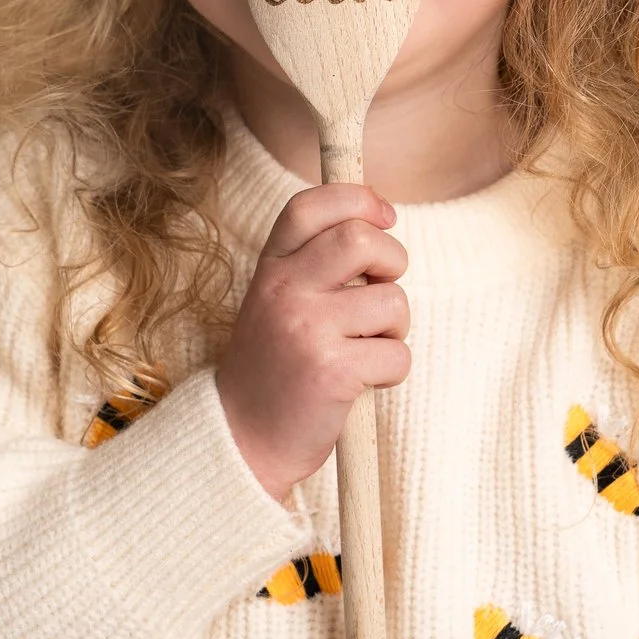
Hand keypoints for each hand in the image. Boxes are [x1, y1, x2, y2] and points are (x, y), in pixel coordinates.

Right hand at [215, 183, 410, 504]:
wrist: (241, 439)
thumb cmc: (274, 368)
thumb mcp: (276, 301)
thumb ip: (312, 262)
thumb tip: (380, 221)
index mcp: (270, 269)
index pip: (311, 206)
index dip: (357, 199)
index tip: (384, 216)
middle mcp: (283, 290)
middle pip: (361, 240)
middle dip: (393, 261)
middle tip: (381, 290)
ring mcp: (306, 329)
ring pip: (392, 301)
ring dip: (395, 328)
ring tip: (366, 347)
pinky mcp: (332, 371)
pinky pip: (397, 354)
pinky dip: (393, 370)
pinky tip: (363, 380)